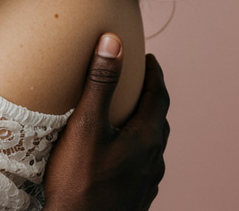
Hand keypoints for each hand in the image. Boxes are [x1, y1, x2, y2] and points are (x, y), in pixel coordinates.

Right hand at [43, 35, 169, 210]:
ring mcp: (146, 181)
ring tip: (127, 110)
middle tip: (139, 79)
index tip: (150, 58)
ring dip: (144, 122)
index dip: (155, 74)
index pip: (159, 96)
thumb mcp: (87, 123)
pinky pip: (142, 162)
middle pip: (158, 119)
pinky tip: (118, 149)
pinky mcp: (135, 196)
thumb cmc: (80, 179)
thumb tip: (113, 42)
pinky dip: (135, 144)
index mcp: (146, 138)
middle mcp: (152, 159)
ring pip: (151, 144)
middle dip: (151, 96)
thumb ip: (101, 82)